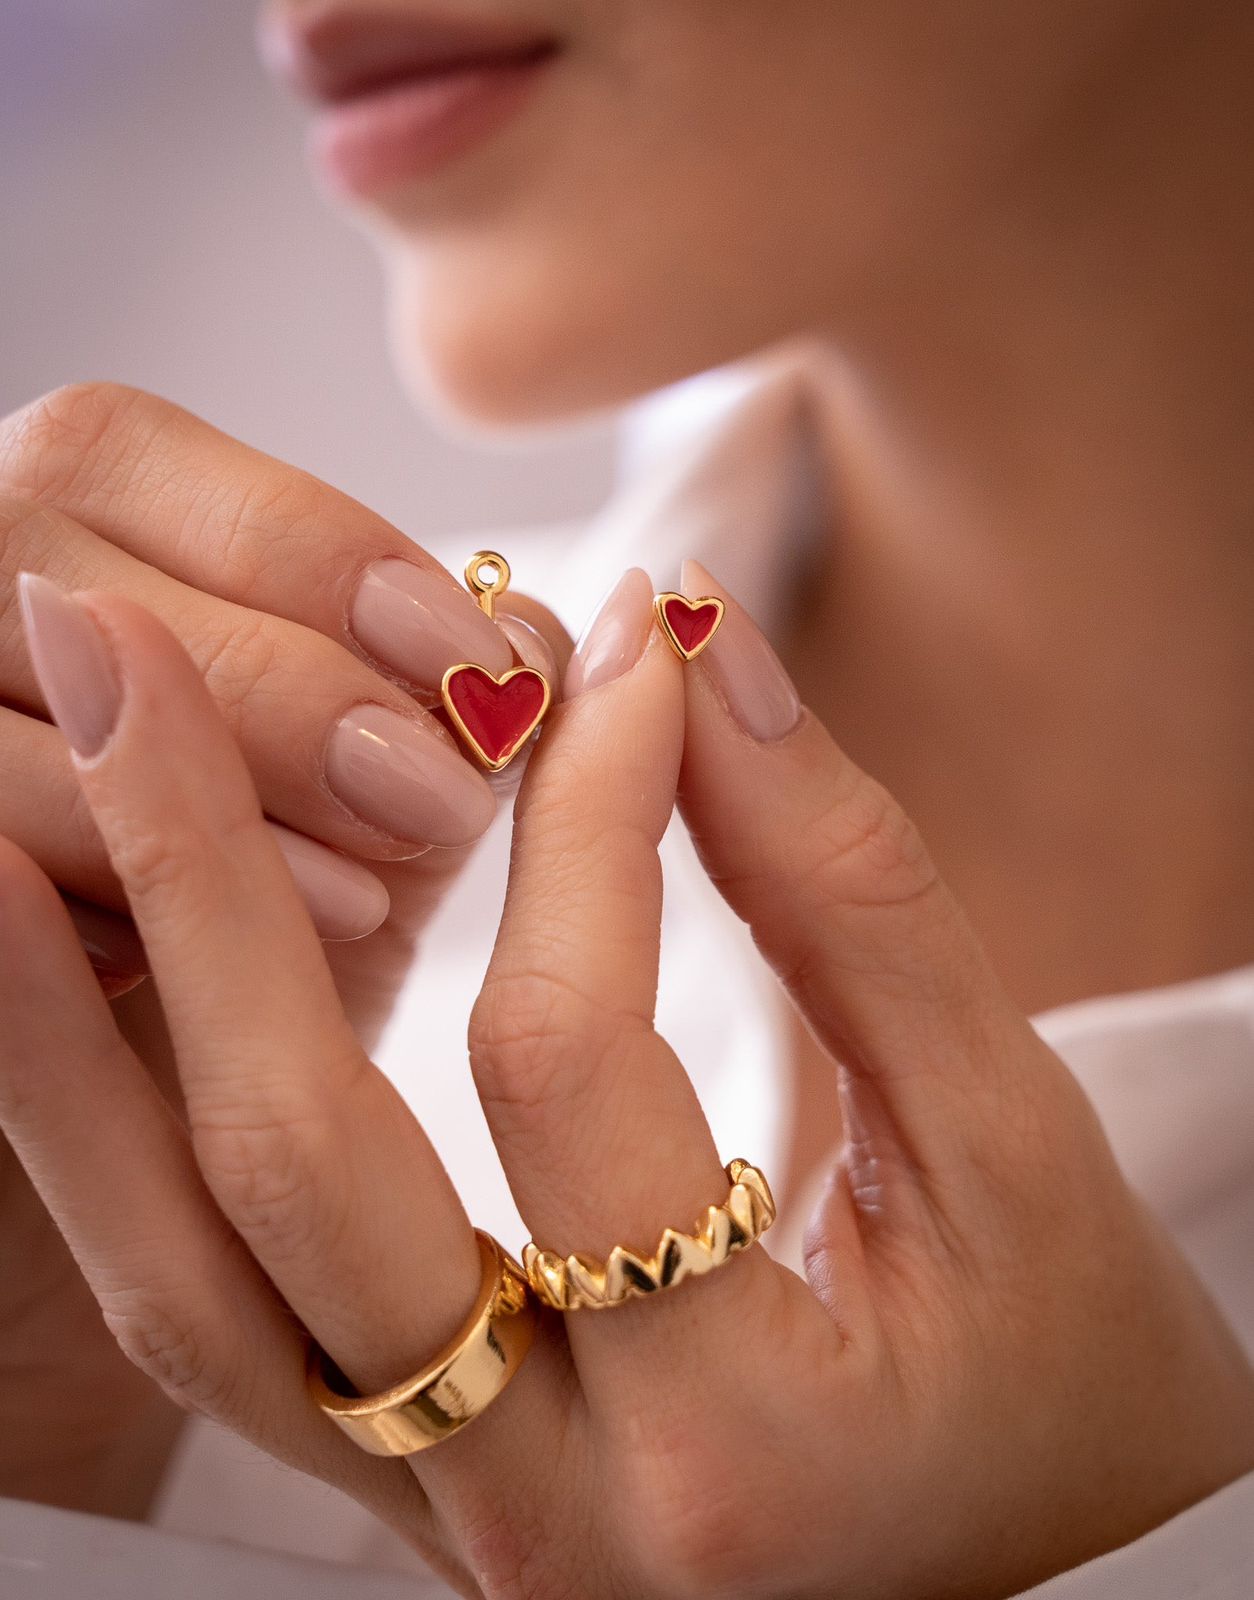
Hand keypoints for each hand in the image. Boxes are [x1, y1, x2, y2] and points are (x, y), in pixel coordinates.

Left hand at [3, 565, 1250, 1599]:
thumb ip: (849, 892)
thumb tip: (694, 659)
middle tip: (111, 651)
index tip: (606, 651)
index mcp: (730, 1441)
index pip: (572, 1062)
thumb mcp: (1012, 1146)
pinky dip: (118, 1140)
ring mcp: (439, 1521)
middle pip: (291, 1168)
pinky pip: (212, 1314)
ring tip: (2, 803)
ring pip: (186, 1274)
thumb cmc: (1072, 1383)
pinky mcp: (403, 1487)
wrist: (1053, 1589)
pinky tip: (72, 981)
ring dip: (73, 1030)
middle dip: (196, 879)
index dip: (586, 821)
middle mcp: (538, 1517)